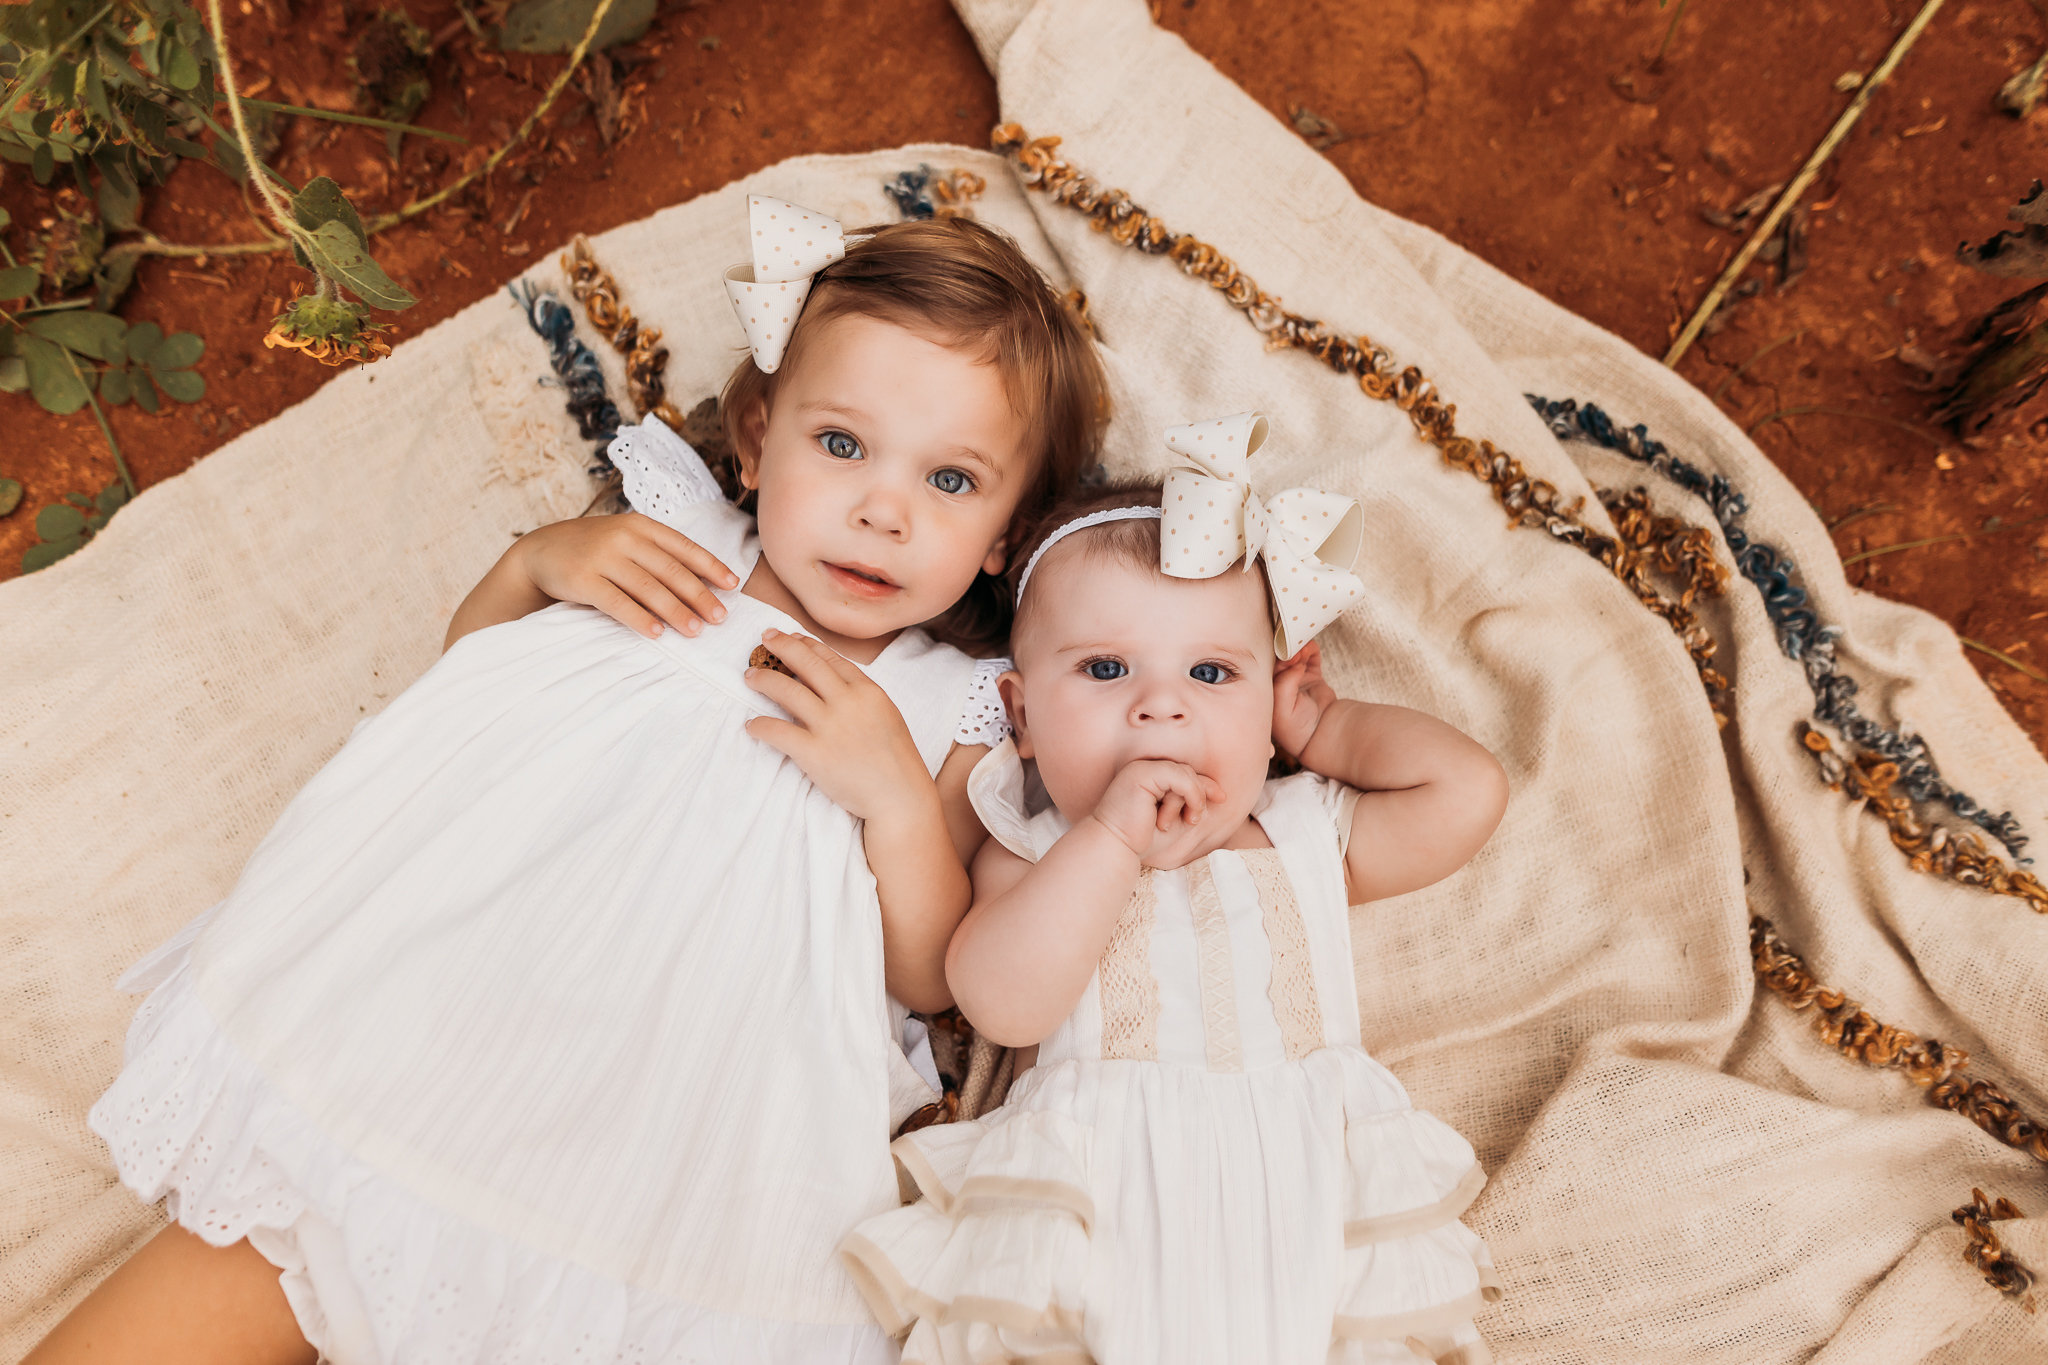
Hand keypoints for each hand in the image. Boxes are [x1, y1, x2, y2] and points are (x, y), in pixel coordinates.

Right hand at [514, 512, 738, 638]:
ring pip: (648, 588)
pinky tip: (656, 633)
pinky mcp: (583, 580)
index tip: (733, 585)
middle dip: (699, 595)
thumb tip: (704, 581)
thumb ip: (657, 553)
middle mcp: (624, 537)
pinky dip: (638, 619)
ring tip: (696, 630)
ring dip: (676, 611)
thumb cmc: (594, 548)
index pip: (683, 546)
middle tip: (720, 617)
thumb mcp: (625, 538)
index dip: (711, 566)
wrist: (541, 550)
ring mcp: (602, 557)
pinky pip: (617, 602)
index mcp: (640, 526)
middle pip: (670, 570)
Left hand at [743, 630, 930, 820]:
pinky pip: (777, 731)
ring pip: (787, 690)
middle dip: (782, 646)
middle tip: (765, 638)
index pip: (831, 659)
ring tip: (750, 676)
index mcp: (868, 691)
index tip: (792, 637)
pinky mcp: (814, 753)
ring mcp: (830, 726)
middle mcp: (848, 702)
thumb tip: (835, 684)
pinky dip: (759, 726)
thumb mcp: (887, 715)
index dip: (808, 645)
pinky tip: (750, 725)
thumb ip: (862, 697)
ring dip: (764, 679)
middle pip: (807, 664)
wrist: (900, 797)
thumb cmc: (896, 761)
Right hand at [1086, 759, 1226, 868]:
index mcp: (1147, 777)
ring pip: (1184, 773)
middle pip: (1186, 771)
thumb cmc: (1141, 839)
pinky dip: (1190, 795)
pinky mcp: (1142, 774)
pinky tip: (1186, 815)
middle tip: (1194, 821)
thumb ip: (1191, 803)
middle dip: (1199, 794)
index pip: (1183, 772)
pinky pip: (1179, 776)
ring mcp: (1141, 769)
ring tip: (1186, 822)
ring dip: (1192, 799)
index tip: (1221, 798)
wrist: (1116, 847)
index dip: (1204, 784)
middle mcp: (1143, 768)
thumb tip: (1216, 792)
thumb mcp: (1176, 819)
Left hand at [1273, 640, 1338, 761]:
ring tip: (1302, 649)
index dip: (1272, 657)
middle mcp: (1279, 682)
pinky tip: (1309, 649)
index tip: (1280, 653)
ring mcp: (1296, 677)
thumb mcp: (1282, 708)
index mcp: (1265, 690)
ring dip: (1298, 648)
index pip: (1264, 666)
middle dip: (1285, 650)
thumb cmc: (1296, 727)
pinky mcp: (1312, 675)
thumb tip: (1295, 663)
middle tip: (1292, 649)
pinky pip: (1311, 656)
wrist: (1323, 734)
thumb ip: (1284, 684)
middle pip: (1279, 657)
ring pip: (1294, 654)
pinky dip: (1310, 649)